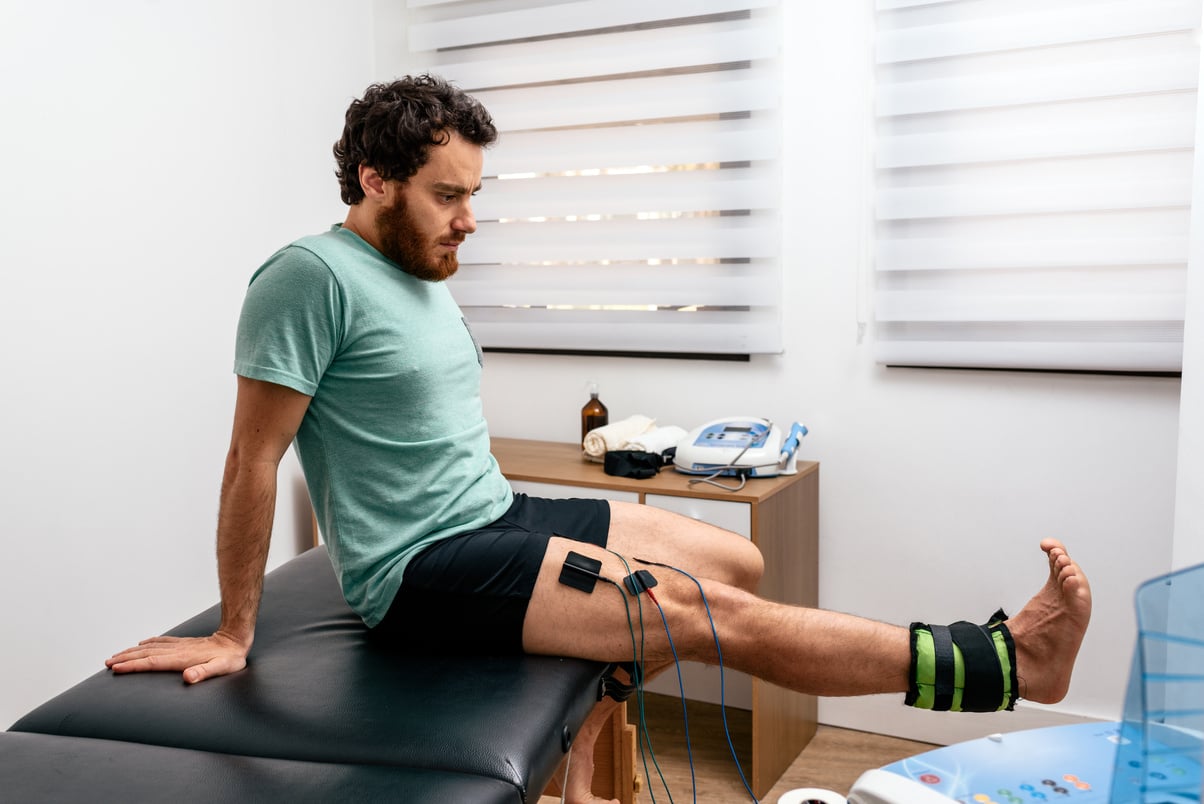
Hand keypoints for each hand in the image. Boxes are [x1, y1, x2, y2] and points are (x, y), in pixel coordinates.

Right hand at [105, 631, 249, 683]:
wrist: (235, 639)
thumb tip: (188, 678)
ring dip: (132, 651)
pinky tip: (141, 644)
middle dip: (125, 658)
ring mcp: (179, 645)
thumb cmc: (230, 658)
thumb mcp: (221, 668)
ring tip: (116, 655)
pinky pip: (161, 642)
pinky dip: (148, 643)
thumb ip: (204, 673)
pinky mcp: (183, 643)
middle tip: (107, 662)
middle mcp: (177, 650)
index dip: (133, 666)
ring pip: (150, 647)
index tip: (116, 668)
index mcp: (182, 659)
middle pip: (145, 654)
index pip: (152, 662)